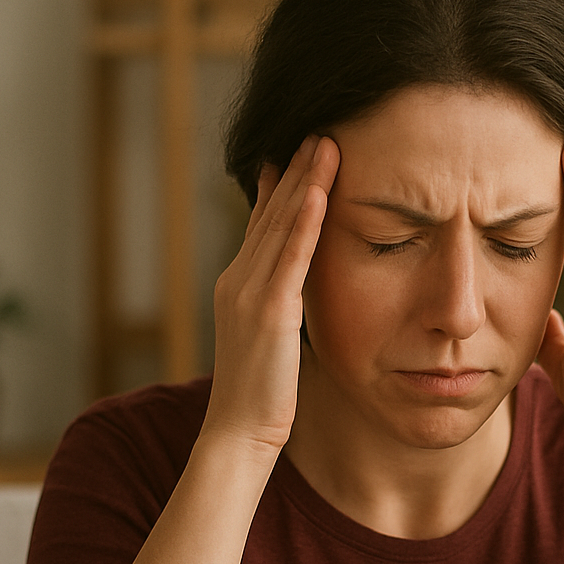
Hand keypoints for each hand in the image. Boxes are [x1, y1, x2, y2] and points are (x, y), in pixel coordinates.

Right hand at [203, 134, 339, 452]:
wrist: (239, 434)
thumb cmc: (262, 397)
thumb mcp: (269, 341)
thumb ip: (279, 308)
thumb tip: (295, 292)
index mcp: (239, 286)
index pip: (263, 225)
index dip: (280, 187)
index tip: (297, 152)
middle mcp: (238, 280)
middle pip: (271, 213)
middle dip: (295, 170)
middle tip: (318, 130)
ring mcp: (250, 293)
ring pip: (280, 224)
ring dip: (304, 181)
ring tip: (326, 142)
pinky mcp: (269, 312)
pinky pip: (290, 257)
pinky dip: (303, 221)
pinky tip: (319, 191)